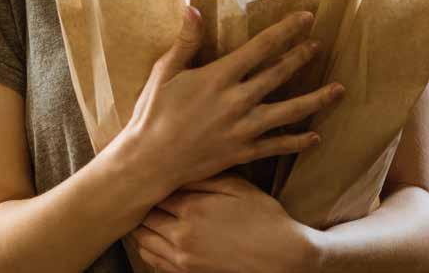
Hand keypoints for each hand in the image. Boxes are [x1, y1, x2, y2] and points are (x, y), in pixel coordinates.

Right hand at [121, 7, 343, 202]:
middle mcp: (236, 101)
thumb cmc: (153, 111)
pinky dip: (298, 141)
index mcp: (217, 77)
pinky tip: (316, 136)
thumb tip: (194, 8)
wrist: (151, 160)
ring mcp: (243, 129)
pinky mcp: (243, 152)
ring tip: (339, 90)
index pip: (259, 48)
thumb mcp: (164, 71)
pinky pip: (278, 145)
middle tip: (319, 45)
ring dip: (316, 99)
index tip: (304, 18)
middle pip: (278, 75)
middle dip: (301, 57)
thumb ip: (185, 41)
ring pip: (288, 112)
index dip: (284, 31)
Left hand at [130, 175, 320, 272]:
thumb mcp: (236, 186)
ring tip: (147, 212)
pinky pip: (153, 262)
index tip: (146, 171)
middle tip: (141, 189)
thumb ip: (202, 176)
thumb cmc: (264, 218)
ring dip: (142, 226)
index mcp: (191, 209)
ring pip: (142, 241)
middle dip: (142, 202)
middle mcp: (181, 237)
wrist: (287, 259)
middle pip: (143, 216)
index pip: (152, 191)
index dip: (149, 180)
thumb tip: (174, 166)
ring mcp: (184, 261)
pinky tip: (156, 236)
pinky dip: (148, 248)